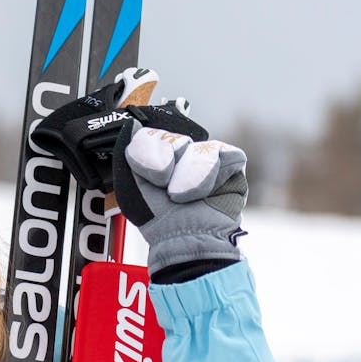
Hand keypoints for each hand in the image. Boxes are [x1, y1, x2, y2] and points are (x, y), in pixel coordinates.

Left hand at [113, 118, 247, 281]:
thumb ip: (130, 152)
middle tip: (162, 185)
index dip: (146, 149)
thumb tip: (133, 122)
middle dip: (163, 164)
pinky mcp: (230, 163)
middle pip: (171, 136)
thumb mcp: (130, 186)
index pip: (148, 132)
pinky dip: (206, 173)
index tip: (149, 174)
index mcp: (154, 156)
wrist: (185, 239)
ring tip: (180, 196)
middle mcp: (179, 153)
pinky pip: (220, 152)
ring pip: (196, 146)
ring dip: (186, 175)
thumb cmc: (158, 219)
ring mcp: (204, 157)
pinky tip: (201, 192)